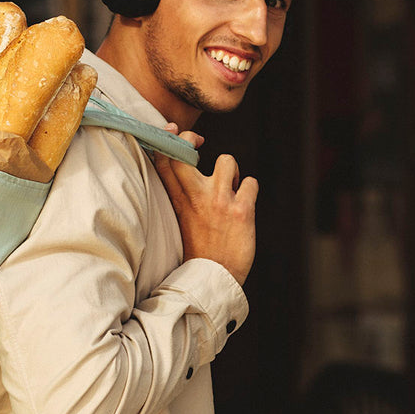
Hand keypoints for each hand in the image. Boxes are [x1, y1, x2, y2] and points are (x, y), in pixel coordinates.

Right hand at [153, 138, 257, 285]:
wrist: (213, 279)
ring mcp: (218, 202)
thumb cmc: (197, 248)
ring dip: (232, 173)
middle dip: (191, 140)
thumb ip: (180, 194)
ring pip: (227, 161)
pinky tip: (244, 205)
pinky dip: (250, 191)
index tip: (177, 134)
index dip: (169, 139)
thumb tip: (186, 166)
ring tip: (230, 189)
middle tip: (200, 147)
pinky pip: (251, 183)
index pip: (163, 159)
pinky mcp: (241, 211)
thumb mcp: (179, 219)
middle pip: (185, 150)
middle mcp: (195, 197)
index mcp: (177, 200)